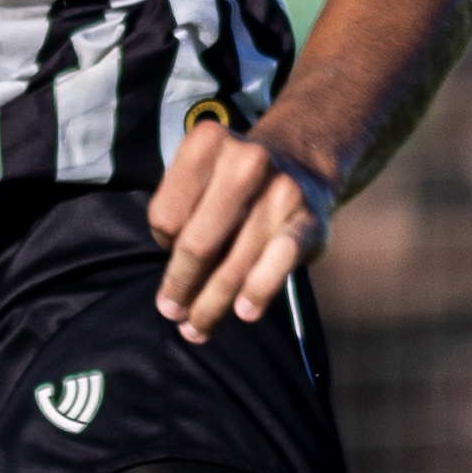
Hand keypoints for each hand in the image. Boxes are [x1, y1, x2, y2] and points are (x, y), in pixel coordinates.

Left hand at [145, 115, 337, 343]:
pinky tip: (244, 312)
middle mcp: (245, 160)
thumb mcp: (200, 178)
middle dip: (179, 285)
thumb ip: (180, 217)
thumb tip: (174, 290)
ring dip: (211, 305)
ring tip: (196, 329)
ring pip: (232, 264)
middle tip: (171, 311)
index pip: (165, 216)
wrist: (301, 164)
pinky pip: (279, 262)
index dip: (162, 243)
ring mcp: (281, 190)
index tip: (169, 252)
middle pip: (195, 243)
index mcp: (207, 143)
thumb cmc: (235, 185)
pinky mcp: (308, 220)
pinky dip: (258, 291)